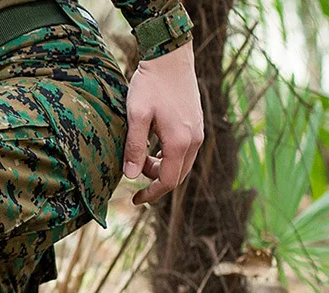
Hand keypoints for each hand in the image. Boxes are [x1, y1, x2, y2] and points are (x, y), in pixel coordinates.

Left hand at [123, 41, 203, 204]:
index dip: (151, 194)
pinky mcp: (196, 123)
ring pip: (181, 164)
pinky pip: (184, 151)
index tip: (135, 200)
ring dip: (161, 168)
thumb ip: (134, 147)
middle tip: (134, 173)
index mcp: (180, 142)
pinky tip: (153, 147)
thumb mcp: (136, 116)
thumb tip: (131, 176)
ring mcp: (198, 131)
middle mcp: (194, 140)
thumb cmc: (150, 84)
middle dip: (155, 181)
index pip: (168, 181)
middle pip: (177, 176)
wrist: (170, 56)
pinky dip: (168, 157)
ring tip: (140, 157)